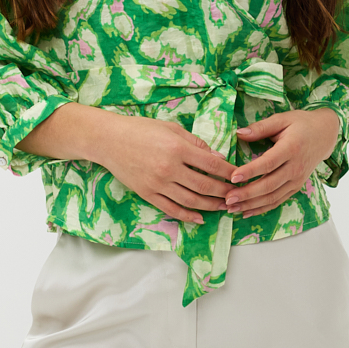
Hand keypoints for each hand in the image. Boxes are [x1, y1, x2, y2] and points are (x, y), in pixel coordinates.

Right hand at [97, 115, 237, 224]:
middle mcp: (169, 168)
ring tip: (223, 207)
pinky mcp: (147, 194)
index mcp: (178, 148)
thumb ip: (195, 143)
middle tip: (236, 195)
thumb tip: (217, 157)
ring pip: (191, 201)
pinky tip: (199, 218)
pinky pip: (171, 209)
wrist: (108, 140)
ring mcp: (158, 184)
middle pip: (205, 186)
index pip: (212, 164)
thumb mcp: (170, 128)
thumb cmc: (140, 129)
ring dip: (210, 206)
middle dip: (224, 192)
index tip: (239, 176)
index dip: (229, 172)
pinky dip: (187, 216)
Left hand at [223, 108, 341, 218]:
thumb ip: (260, 127)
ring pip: (273, 197)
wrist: (325, 135)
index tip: (233, 177)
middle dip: (247, 194)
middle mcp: (296, 167)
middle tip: (228, 198)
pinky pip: (278, 201)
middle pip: (269, 185)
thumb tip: (239, 133)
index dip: (251, 171)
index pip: (269, 163)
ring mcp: (297, 180)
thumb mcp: (282, 119)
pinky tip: (246, 212)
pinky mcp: (296, 187)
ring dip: (251, 205)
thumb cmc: (301, 124)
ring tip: (231, 208)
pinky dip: (262, 209)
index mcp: (292, 148)